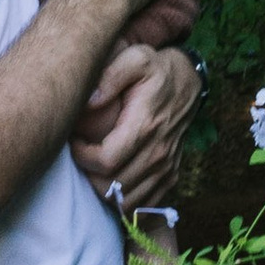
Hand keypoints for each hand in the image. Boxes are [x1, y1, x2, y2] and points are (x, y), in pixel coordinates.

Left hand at [70, 42, 197, 208]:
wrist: (189, 82)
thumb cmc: (156, 70)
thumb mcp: (136, 59)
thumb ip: (110, 76)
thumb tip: (88, 102)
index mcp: (145, 126)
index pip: (106, 161)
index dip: (82, 157)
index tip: (75, 141)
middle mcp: (158, 152)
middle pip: (113, 186)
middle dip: (88, 176)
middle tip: (81, 156)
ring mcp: (166, 167)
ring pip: (127, 201)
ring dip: (104, 191)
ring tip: (94, 168)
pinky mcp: (170, 175)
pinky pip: (144, 205)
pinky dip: (124, 201)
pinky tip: (112, 182)